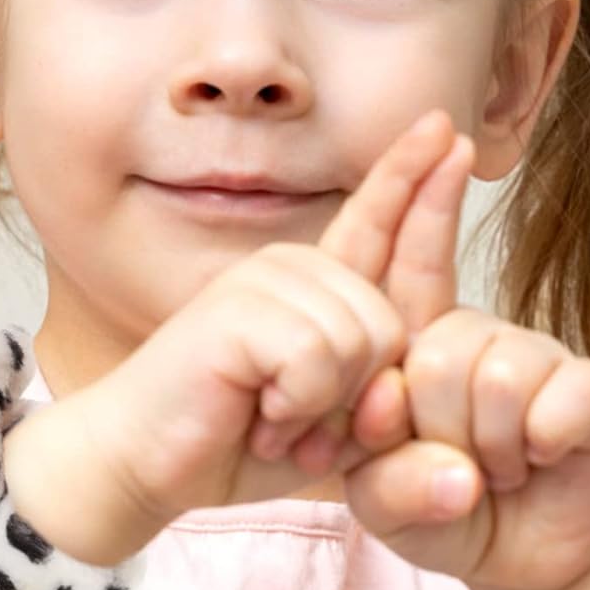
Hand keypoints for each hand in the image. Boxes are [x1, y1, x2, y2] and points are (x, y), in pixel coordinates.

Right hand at [78, 113, 468, 528]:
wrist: (144, 461)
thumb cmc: (234, 444)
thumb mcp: (332, 430)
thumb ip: (382, 408)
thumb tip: (397, 384)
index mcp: (317, 285)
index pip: (376, 226)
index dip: (412, 179)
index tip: (445, 129)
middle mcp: (293, 267)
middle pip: (393, 325)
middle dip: (354, 399)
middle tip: (293, 423)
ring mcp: (264, 278)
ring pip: (360, 343)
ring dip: (320, 408)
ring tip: (269, 416)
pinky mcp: (239, 306)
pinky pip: (317, 361)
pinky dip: (295, 408)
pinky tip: (254, 412)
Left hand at [332, 117, 589, 589]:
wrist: (519, 555)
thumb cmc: (437, 507)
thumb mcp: (381, 504)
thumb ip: (385, 482)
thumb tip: (454, 467)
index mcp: (410, 341)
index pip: (405, 256)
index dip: (416, 192)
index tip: (438, 130)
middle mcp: (470, 333)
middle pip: (437, 349)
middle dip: (436, 426)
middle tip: (452, 458)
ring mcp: (533, 355)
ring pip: (494, 377)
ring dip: (488, 446)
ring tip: (495, 464)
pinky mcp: (588, 389)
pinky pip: (559, 400)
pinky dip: (540, 447)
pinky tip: (541, 459)